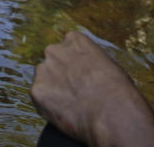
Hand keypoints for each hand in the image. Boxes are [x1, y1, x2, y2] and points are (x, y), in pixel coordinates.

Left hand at [31, 31, 153, 146]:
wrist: (112, 112)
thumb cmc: (117, 90)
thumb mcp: (108, 64)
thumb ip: (90, 62)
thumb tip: (88, 70)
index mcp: (74, 40)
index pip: (66, 48)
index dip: (73, 64)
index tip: (79, 76)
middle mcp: (54, 51)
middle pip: (52, 62)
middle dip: (59, 75)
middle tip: (73, 92)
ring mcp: (43, 70)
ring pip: (43, 80)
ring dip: (52, 90)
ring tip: (70, 105)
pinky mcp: (36, 92)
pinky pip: (39, 99)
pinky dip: (48, 107)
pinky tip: (64, 113)